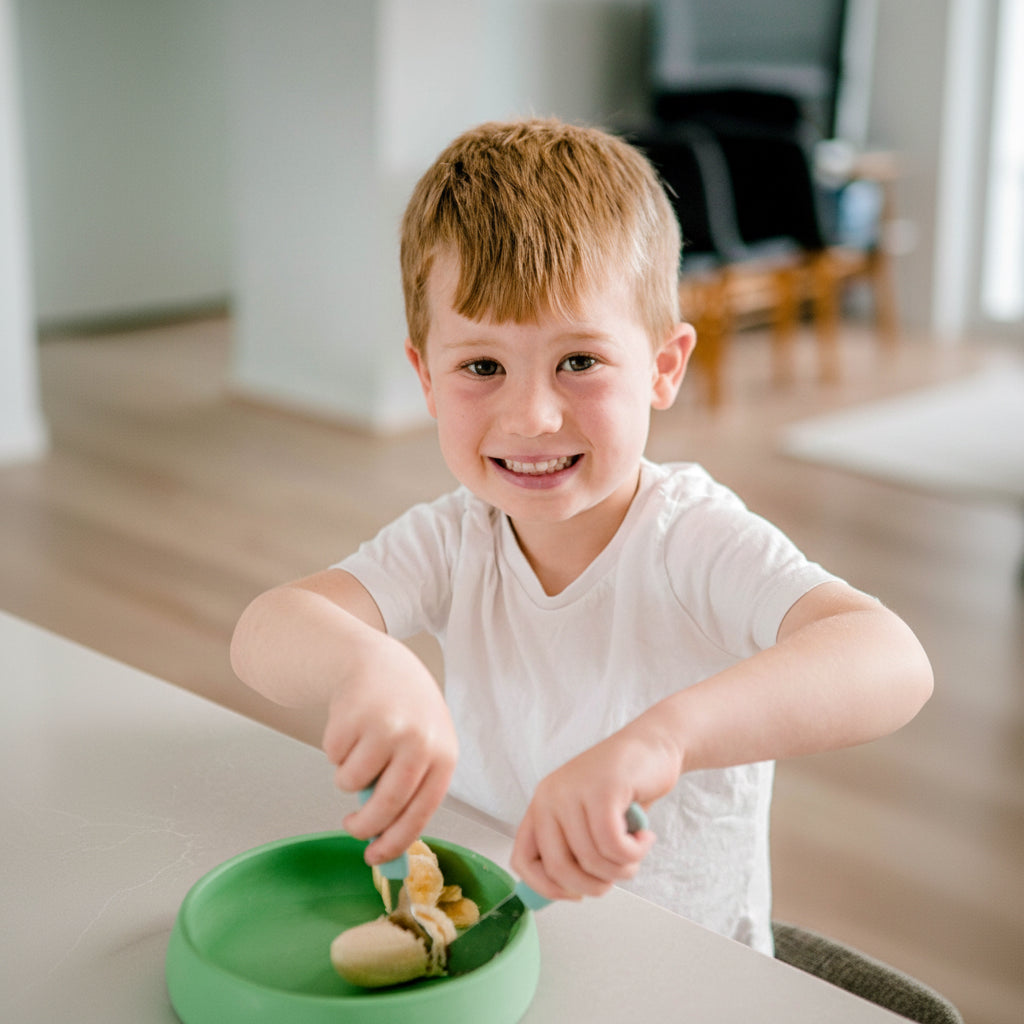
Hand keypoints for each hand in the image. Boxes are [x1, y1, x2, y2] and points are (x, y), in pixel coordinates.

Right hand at [323, 634, 457, 864]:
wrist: (381, 664)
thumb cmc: (406, 712)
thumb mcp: (424, 747)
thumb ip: (411, 789)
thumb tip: (387, 843)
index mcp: (444, 754)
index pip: (421, 813)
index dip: (395, 842)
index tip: (376, 857)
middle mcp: (420, 740)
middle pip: (386, 805)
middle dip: (363, 826)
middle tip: (352, 827)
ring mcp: (386, 727)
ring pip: (351, 783)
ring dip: (348, 777)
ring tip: (360, 752)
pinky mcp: (354, 715)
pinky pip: (333, 757)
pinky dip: (336, 752)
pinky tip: (352, 729)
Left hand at [510, 718, 678, 899]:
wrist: (653, 745)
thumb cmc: (623, 788)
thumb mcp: (587, 819)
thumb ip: (574, 848)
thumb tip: (566, 892)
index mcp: (541, 806)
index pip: (522, 860)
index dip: (548, 888)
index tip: (576, 894)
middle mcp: (550, 797)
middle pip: (559, 867)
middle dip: (592, 886)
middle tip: (615, 876)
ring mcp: (574, 791)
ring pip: (592, 859)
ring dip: (623, 868)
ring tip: (636, 851)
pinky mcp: (602, 789)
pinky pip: (614, 845)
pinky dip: (635, 852)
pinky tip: (645, 838)